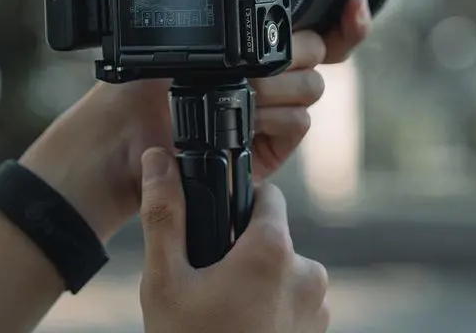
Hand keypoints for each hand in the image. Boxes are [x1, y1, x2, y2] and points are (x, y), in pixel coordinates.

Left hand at [20, 0, 370, 241]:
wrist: (128, 135)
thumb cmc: (150, 82)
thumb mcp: (188, 42)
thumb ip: (233, 30)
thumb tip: (270, 4)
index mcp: (256, 48)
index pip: (316, 28)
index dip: (344, 18)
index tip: (356, 1)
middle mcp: (274, 76)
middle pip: (319, 53)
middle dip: (292, 54)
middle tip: (251, 65)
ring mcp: (277, 110)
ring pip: (312, 88)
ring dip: (277, 88)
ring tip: (239, 94)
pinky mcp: (276, 145)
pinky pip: (299, 122)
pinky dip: (275, 117)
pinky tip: (247, 119)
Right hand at [139, 148, 329, 332]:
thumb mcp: (166, 280)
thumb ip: (164, 213)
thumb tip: (157, 159)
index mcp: (274, 250)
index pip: (268, 195)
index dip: (241, 202)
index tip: (220, 224)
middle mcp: (308, 273)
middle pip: (273, 235)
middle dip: (245, 247)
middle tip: (212, 278)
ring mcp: (318, 308)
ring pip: (284, 268)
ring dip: (260, 278)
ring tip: (225, 308)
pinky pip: (294, 298)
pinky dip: (272, 304)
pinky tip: (242, 326)